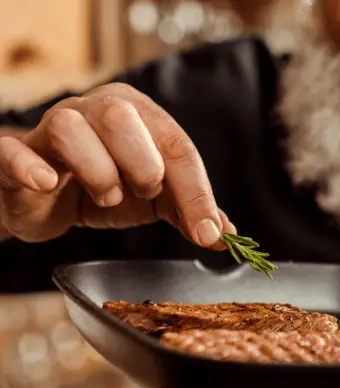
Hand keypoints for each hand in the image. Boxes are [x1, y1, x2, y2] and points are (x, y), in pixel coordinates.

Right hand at [0, 83, 235, 248]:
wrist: (44, 201)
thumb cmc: (103, 187)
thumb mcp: (154, 199)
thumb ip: (188, 211)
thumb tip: (225, 233)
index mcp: (138, 113)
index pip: (176, 145)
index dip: (196, 192)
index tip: (208, 231)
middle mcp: (95, 108)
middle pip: (124, 117)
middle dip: (143, 164)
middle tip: (144, 192)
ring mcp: (50, 127)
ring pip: (71, 128)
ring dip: (97, 172)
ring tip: (106, 196)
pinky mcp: (15, 154)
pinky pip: (14, 151)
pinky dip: (30, 167)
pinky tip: (47, 182)